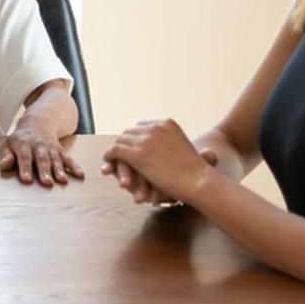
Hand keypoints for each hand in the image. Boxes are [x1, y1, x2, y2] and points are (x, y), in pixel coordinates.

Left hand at [0, 123, 83, 186]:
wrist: (38, 122)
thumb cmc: (20, 139)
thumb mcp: (8, 144)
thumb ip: (5, 155)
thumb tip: (4, 165)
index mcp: (23, 145)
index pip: (24, 157)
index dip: (25, 168)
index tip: (26, 179)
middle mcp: (38, 146)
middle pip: (41, 159)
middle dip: (44, 171)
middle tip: (47, 182)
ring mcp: (51, 148)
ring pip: (55, 159)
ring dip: (59, 170)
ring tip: (62, 181)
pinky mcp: (60, 150)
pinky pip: (68, 158)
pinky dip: (75, 166)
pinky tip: (80, 174)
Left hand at [100, 119, 219, 205]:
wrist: (197, 180)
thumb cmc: (196, 170)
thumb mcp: (184, 147)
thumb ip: (170, 142)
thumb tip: (164, 145)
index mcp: (167, 122)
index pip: (142, 126)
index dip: (135, 137)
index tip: (131, 146)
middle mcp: (154, 127)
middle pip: (130, 132)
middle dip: (125, 143)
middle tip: (120, 154)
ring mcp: (144, 140)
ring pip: (121, 141)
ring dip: (117, 151)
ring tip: (113, 159)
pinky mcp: (136, 154)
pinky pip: (115, 151)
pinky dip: (109, 156)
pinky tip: (108, 164)